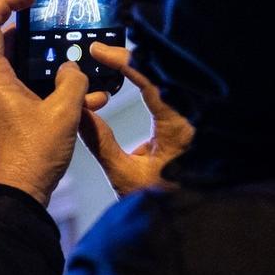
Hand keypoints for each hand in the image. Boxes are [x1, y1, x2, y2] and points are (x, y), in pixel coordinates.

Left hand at [0, 0, 89, 204]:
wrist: (17, 196)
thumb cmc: (32, 155)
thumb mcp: (63, 112)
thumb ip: (72, 81)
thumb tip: (71, 71)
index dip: (7, 2)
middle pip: (9, 44)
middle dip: (41, 38)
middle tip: (64, 32)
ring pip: (25, 71)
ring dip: (55, 70)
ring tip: (88, 75)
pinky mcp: (8, 118)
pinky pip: (30, 92)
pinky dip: (54, 92)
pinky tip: (88, 101)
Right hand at [77, 43, 193, 196]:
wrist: (191, 223)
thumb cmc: (163, 204)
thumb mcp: (125, 176)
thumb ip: (100, 142)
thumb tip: (80, 111)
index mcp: (180, 128)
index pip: (151, 81)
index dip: (123, 61)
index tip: (99, 51)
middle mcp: (192, 119)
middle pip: (161, 73)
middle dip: (132, 58)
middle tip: (103, 51)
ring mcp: (194, 121)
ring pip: (167, 81)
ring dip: (141, 68)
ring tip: (113, 59)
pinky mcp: (190, 126)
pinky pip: (170, 94)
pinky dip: (150, 82)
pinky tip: (132, 76)